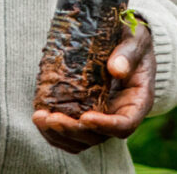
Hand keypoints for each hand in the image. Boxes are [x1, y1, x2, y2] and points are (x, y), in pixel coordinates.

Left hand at [33, 21, 154, 153]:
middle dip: (73, 131)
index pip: (124, 125)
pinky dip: (54, 131)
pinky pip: (71, 131)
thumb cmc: (133, 38)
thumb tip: (116, 69)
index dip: (105, 126)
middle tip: (51, 118)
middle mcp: (120, 114)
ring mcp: (102, 116)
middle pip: (98, 137)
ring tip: (39, 117)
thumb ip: (128, 54)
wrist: (124, 37)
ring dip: (59, 134)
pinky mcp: (86, 111)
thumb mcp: (136, 41)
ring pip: (82, 139)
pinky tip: (40, 117)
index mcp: (137, 101)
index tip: (85, 117)